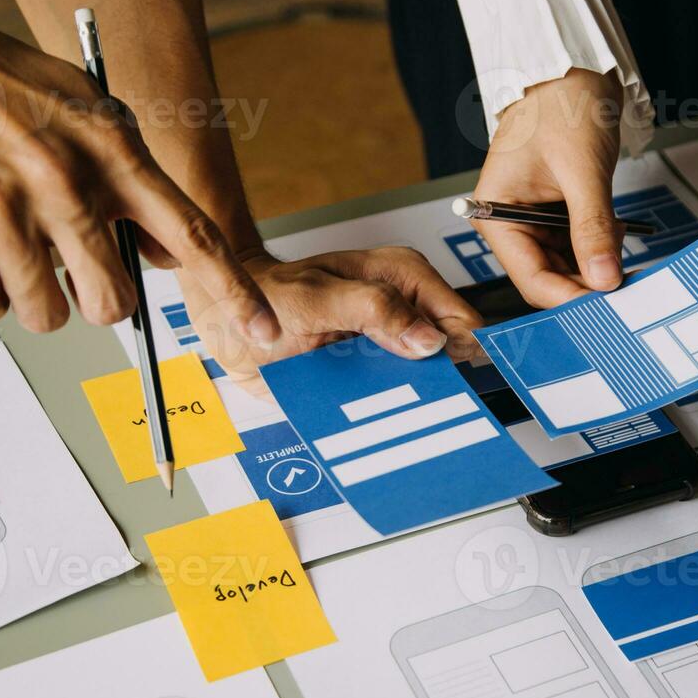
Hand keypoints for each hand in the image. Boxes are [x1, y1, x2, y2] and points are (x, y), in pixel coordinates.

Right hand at [0, 0, 278, 338]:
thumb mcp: (88, 110)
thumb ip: (135, 180)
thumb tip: (172, 250)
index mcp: (112, 153)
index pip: (194, 234)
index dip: (235, 291)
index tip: (264, 331)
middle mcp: (64, 183)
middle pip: (113, 302)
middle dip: (95, 298)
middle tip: (68, 264)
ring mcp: (1, 207)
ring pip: (46, 315)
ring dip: (31, 297)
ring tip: (11, 244)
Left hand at [180, 247, 483, 394]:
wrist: (230, 322)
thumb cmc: (266, 295)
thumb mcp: (316, 298)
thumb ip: (373, 310)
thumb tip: (428, 338)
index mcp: (403, 277)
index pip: (459, 319)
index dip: (467, 353)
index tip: (465, 384)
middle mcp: (404, 308)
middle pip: (450, 355)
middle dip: (445, 383)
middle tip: (430, 407)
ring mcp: (391, 342)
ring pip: (427, 381)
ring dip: (419, 401)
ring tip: (404, 417)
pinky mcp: (375, 369)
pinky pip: (397, 395)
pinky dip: (393, 409)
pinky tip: (384, 420)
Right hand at [471, 68, 623, 308]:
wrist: (574, 68)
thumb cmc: (563, 103)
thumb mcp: (582, 171)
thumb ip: (592, 228)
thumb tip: (604, 278)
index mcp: (497, 212)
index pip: (529, 276)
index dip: (566, 296)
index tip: (603, 307)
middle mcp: (510, 221)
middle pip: (547, 276)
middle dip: (584, 286)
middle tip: (625, 296)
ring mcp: (534, 218)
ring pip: (566, 265)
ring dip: (596, 269)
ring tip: (629, 271)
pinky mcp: (557, 212)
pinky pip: (578, 244)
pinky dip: (600, 250)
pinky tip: (621, 249)